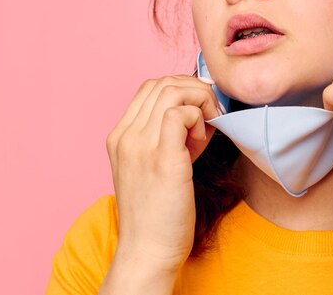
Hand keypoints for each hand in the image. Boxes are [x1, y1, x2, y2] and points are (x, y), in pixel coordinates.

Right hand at [105, 75, 220, 272]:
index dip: (182, 87)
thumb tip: (200, 113)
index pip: (149, 87)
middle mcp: (126, 136)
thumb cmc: (158, 211)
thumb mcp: (155, 165)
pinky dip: (198, 117)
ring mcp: (140, 145)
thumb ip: (169, 137)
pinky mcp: (162, 158)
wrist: (148, 250)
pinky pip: (180, 113)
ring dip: (199, 101)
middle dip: (195, 90)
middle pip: (161, 83)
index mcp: (120, 136)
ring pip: (171, 91)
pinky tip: (203, 139)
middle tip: (211, 113)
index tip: (202, 105)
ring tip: (207, 127)